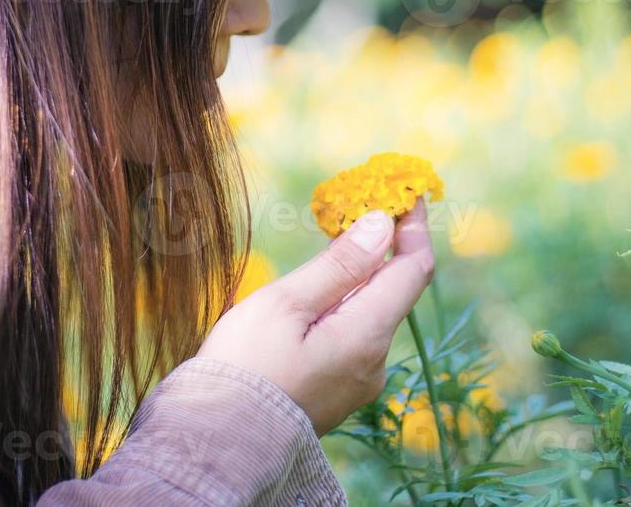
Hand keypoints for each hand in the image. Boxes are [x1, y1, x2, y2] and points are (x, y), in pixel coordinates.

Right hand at [197, 199, 435, 435]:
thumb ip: (339, 264)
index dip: (412, 227)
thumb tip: (382, 224)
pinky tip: (316, 293)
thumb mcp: (287, 303)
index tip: (405, 192)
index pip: (413, 269)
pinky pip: (353, 336)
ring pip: (369, 313)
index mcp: (368, 335)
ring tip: (330, 243)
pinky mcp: (338, 391)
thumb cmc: (244, 366)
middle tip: (357, 205)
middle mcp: (375, 361)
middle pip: (392, 290)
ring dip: (358, 276)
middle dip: (381, 247)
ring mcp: (358, 381)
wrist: (217, 439)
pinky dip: (344, 304)